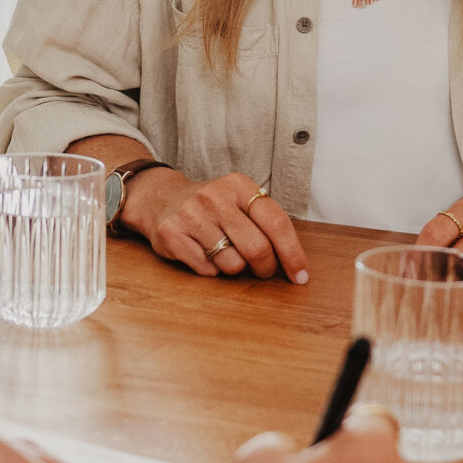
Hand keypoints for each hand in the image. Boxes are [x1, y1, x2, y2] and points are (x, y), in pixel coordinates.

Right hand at [122, 167, 310, 284]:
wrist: (161, 198)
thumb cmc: (212, 206)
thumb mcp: (239, 200)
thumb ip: (265, 222)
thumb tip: (295, 265)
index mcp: (239, 186)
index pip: (277, 223)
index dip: (293, 254)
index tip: (300, 276)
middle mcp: (215, 197)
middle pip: (257, 248)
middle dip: (265, 268)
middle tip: (262, 270)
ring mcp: (191, 216)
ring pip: (232, 264)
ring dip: (235, 269)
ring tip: (225, 254)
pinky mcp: (172, 235)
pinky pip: (207, 270)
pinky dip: (212, 270)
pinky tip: (204, 254)